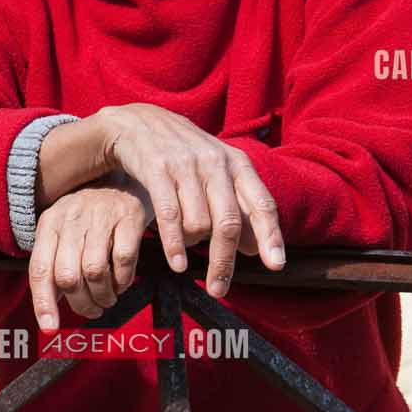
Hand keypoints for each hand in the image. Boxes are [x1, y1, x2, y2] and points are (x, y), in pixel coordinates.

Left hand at [29, 181, 153, 332]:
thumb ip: (55, 264)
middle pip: (68, 276)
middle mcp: (71, 217)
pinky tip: (123, 282)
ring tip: (108, 298)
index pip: (39, 269)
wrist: (124, 177)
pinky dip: (123, 280)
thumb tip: (50, 308)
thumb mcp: (66, 232)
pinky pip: (123, 260)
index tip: (50, 327)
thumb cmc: (91, 216)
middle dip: (81, 303)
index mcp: (50, 223)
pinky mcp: (129, 216)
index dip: (43, 303)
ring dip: (103, 295)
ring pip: (94, 272)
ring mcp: (100, 215)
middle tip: (93, 309)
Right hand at [95, 103, 285, 296]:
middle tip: (220, 289)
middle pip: (228, 222)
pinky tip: (177, 265)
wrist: (136, 122)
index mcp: (237, 163)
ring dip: (193, 248)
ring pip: (199, 223)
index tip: (276, 266)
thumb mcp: (215, 174)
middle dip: (224, 261)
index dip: (270, 236)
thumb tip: (255, 250)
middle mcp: (216, 162)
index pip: (262, 203)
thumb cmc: (182, 155)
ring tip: (185, 256)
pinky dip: (175, 245)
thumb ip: (237, 208)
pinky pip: (171, 216)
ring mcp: (186, 165)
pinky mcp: (158, 169)